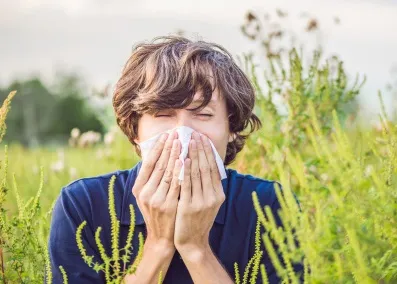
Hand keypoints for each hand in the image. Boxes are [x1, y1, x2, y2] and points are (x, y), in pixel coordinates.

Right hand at [132, 130, 181, 249]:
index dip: (157, 148)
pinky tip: (185, 160)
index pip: (148, 163)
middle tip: (176, 133)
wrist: (162, 237)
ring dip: (175, 155)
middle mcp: (145, 193)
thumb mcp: (148, 196)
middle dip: (168, 148)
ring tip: (182, 142)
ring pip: (167, 173)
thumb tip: (157, 154)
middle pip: (158, 165)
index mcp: (138, 188)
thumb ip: (151, 178)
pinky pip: (176, 184)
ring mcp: (156, 200)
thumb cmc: (157, 212)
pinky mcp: (168, 205)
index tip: (165, 135)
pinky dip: (180, 171)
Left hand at [174, 132, 225, 254]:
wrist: (192, 242)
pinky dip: (186, 170)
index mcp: (218, 194)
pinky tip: (184, 159)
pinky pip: (187, 184)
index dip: (208, 152)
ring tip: (188, 141)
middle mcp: (213, 197)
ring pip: (197, 173)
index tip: (203, 138)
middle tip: (195, 134)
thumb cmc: (197, 219)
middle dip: (200, 149)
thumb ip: (207, 186)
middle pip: (206, 167)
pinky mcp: (189, 206)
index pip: (213, 168)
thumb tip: (205, 165)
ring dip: (193, 155)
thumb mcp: (208, 203)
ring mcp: (202, 202)